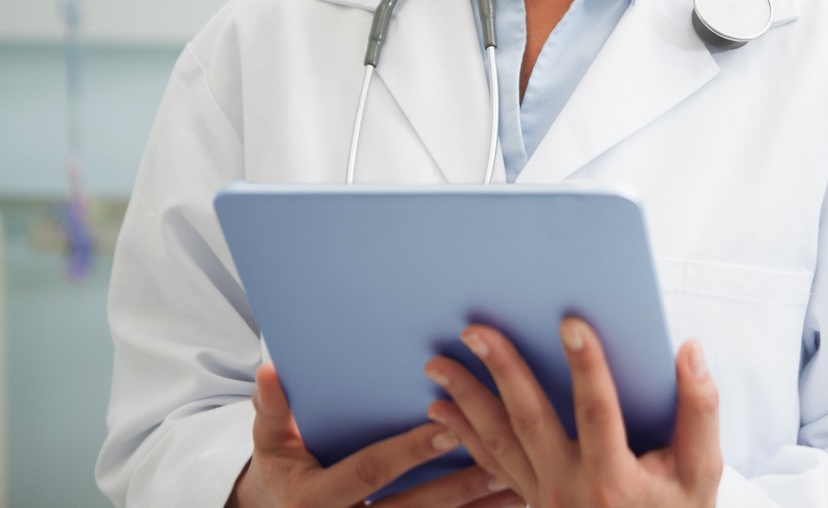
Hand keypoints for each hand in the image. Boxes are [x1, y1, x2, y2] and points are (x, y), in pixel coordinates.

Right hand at [228, 362, 525, 506]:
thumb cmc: (280, 474)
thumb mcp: (268, 444)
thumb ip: (272, 410)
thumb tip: (271, 371)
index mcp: (316, 498)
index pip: (370, 473)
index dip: (409, 452)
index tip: (448, 427)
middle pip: (415, 506)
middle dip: (461, 484)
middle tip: (505, 460)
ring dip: (479, 506)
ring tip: (522, 484)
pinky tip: (511, 501)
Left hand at [424, 319, 721, 507]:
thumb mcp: (701, 471)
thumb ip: (699, 409)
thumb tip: (690, 351)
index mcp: (616, 480)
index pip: (598, 413)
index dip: (587, 367)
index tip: (570, 322)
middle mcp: (572, 489)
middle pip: (531, 421)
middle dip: (502, 370)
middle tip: (475, 330)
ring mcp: (545, 498)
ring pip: (499, 443)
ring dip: (466, 400)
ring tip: (438, 364)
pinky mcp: (532, 501)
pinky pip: (490, 466)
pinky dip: (465, 435)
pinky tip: (442, 409)